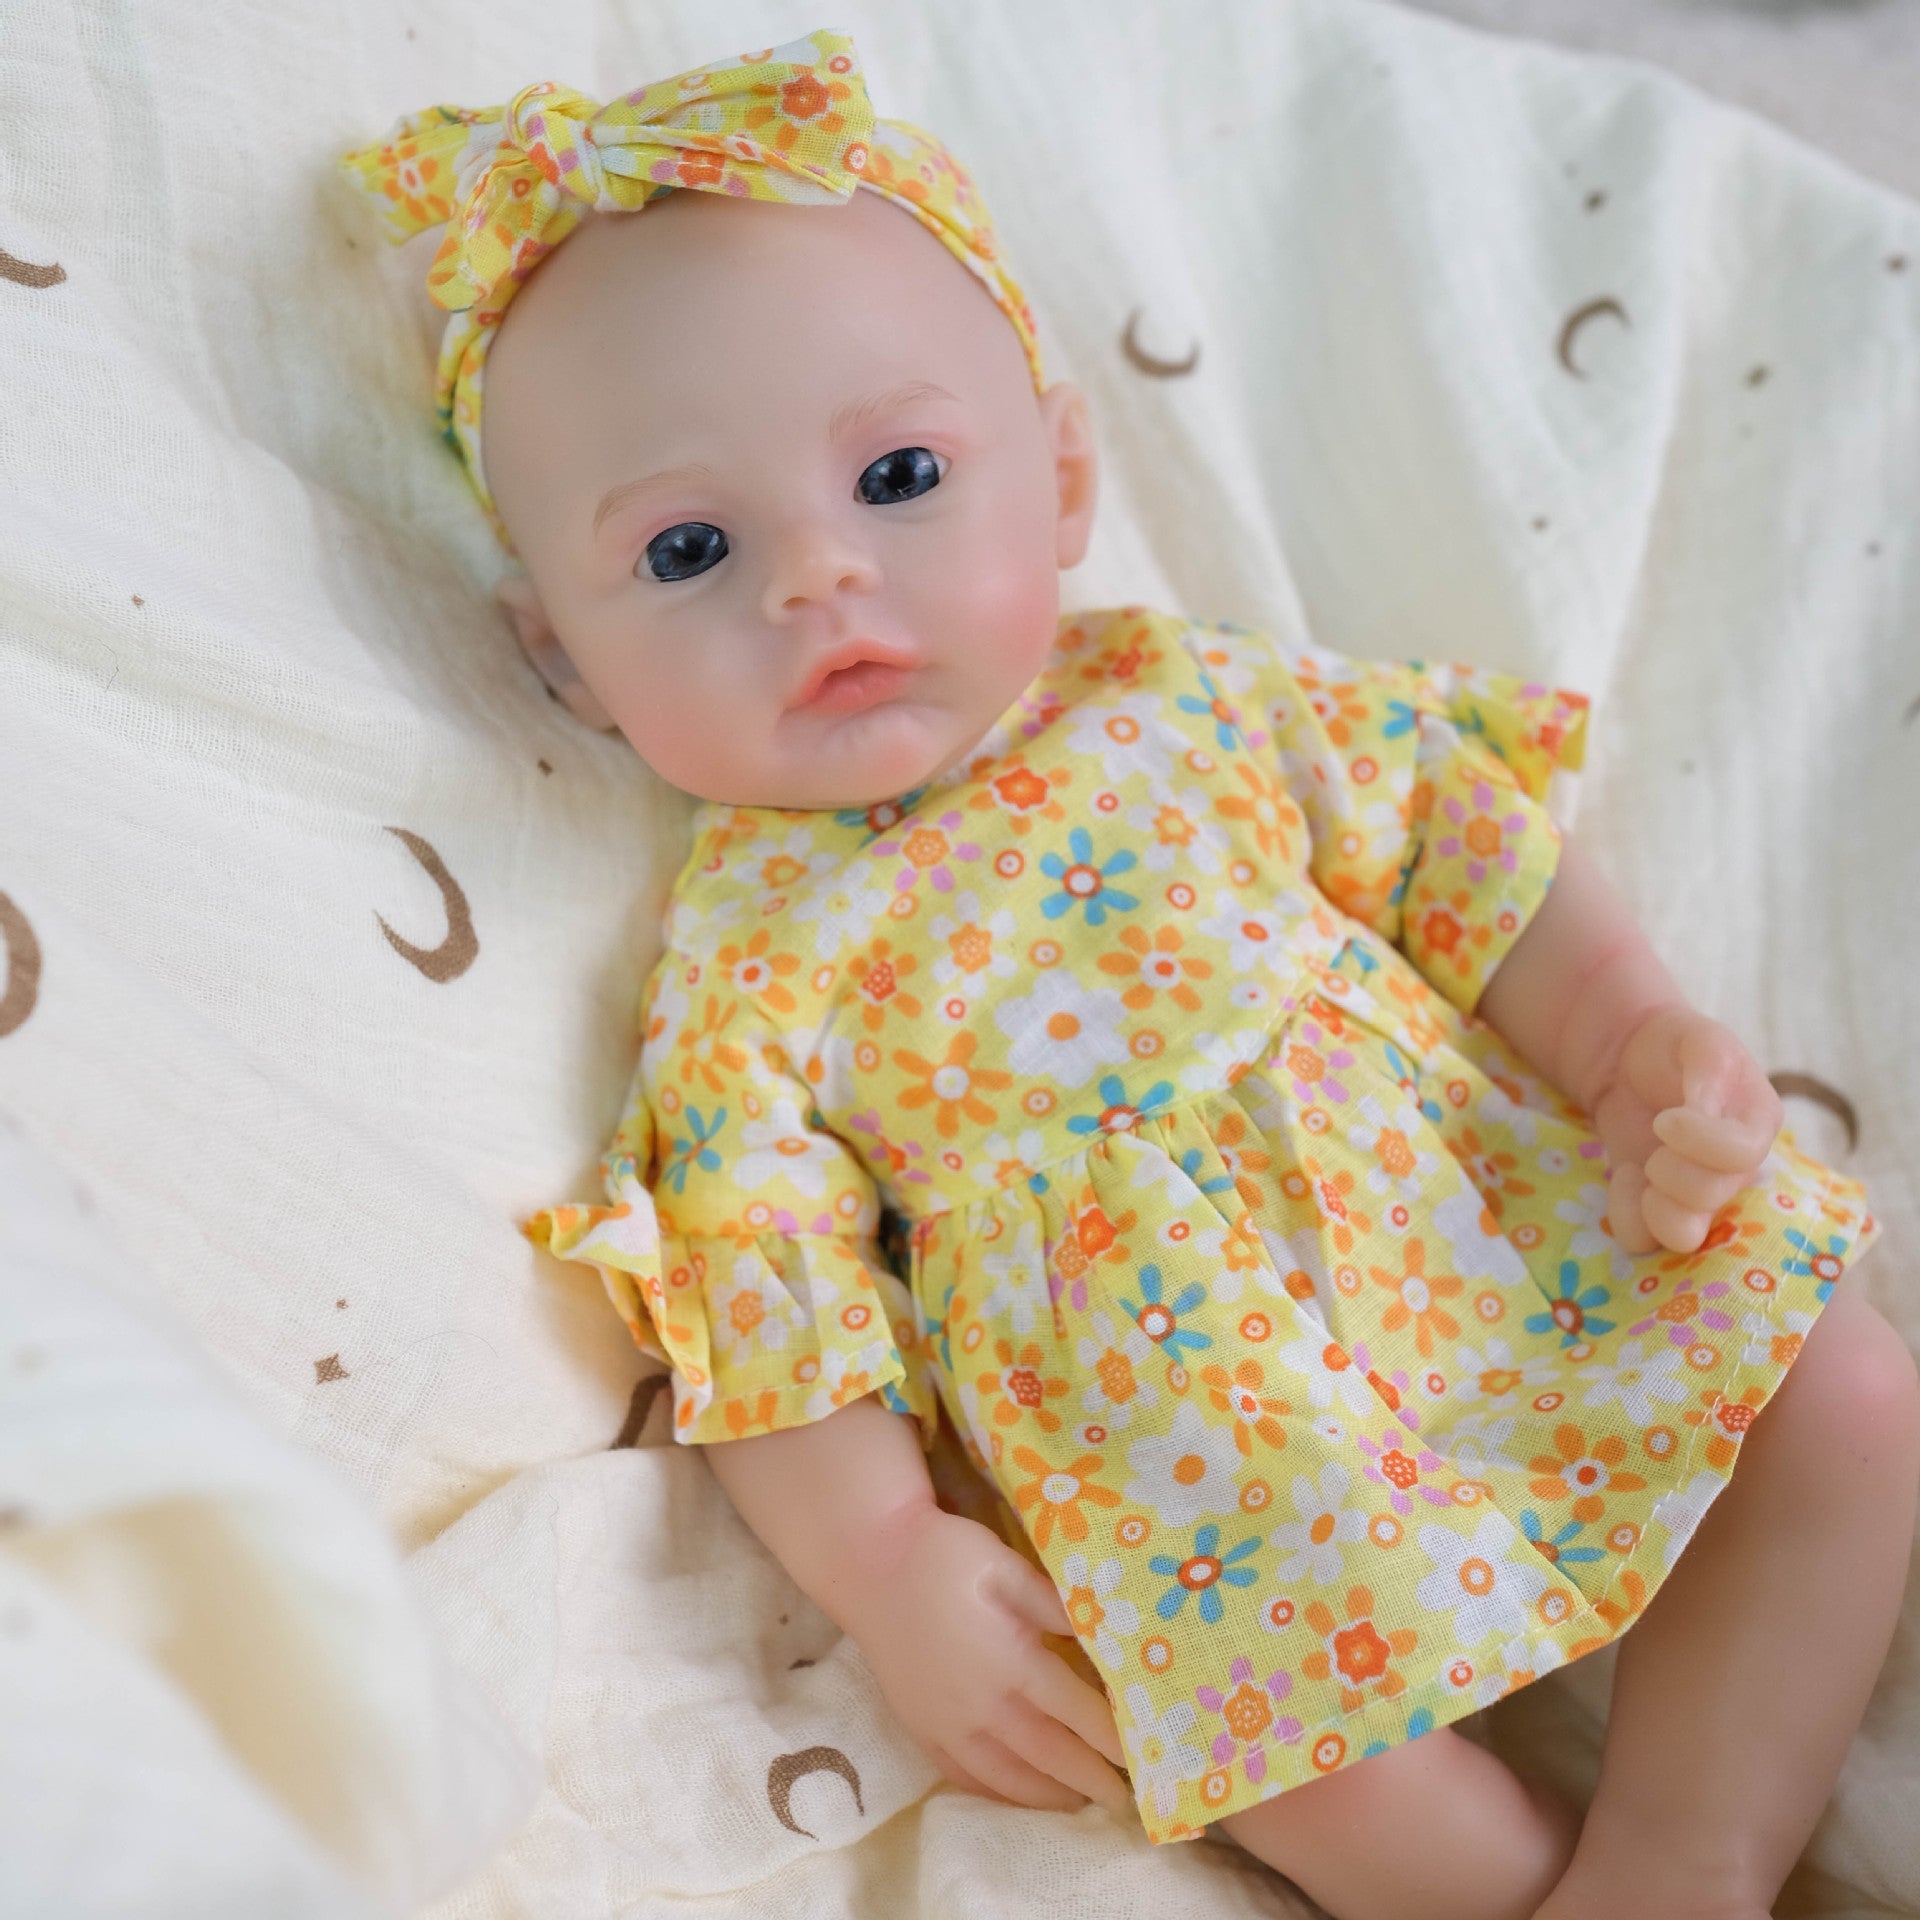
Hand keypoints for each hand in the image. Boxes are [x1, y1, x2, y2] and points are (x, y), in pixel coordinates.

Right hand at [844, 1503, 1131, 1815]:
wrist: (867, 1563)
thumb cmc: (943, 1555)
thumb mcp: (1004, 1563)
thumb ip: (1054, 1604)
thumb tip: (1104, 1633)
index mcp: (1010, 1661)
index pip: (1076, 1712)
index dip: (1112, 1738)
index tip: (1144, 1755)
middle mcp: (982, 1705)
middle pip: (1049, 1755)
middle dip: (1091, 1779)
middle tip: (1125, 1799)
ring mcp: (947, 1724)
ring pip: (1008, 1776)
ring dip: (1049, 1795)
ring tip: (1082, 1803)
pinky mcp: (921, 1728)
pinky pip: (965, 1776)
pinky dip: (998, 1793)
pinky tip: (1017, 1794)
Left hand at [1591, 1005, 1782, 1254]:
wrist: (1632, 1061)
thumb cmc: (1676, 1048)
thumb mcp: (1700, 1042)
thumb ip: (1709, 1068)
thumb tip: (1701, 1112)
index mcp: (1755, 1126)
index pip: (1742, 1154)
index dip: (1700, 1140)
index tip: (1667, 1118)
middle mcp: (1734, 1171)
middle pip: (1710, 1197)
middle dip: (1670, 1166)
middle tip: (1655, 1134)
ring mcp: (1695, 1195)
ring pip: (1682, 1235)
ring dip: (1651, 1204)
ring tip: (1639, 1169)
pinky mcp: (1657, 1207)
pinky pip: (1642, 1238)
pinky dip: (1625, 1213)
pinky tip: (1624, 1176)